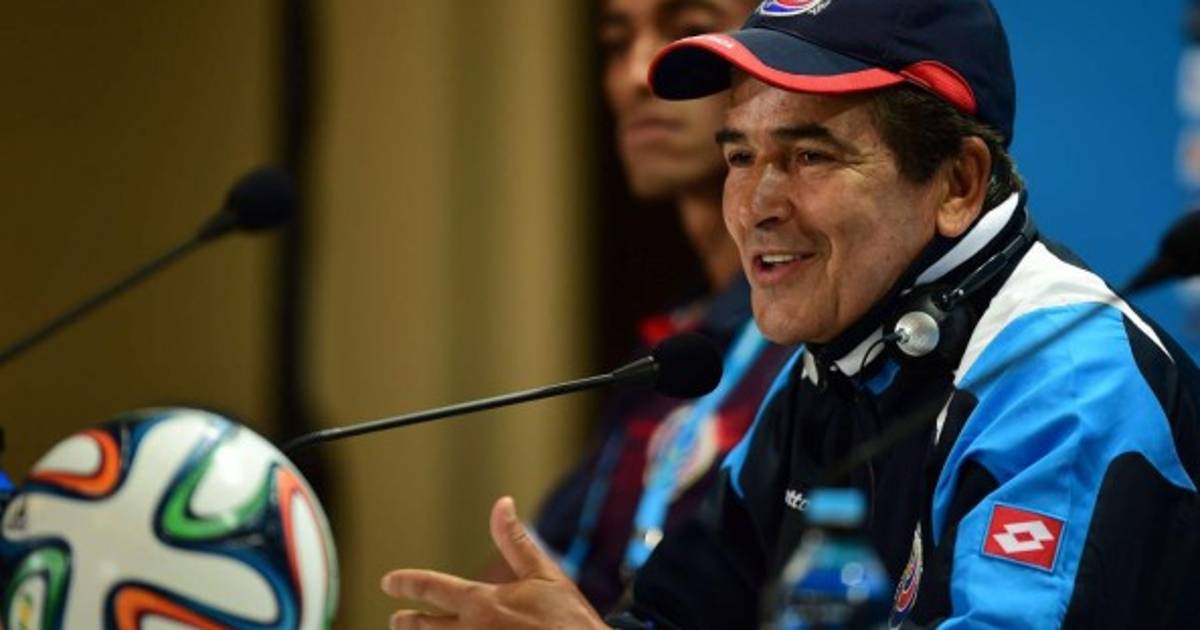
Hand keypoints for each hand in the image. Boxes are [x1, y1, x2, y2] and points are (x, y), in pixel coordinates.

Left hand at [381, 496, 608, 629]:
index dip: (407, 583)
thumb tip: (501, 505)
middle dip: (409, 623)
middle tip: (396, 620)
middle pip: (426, 628)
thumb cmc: (569, 620)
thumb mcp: (544, 575)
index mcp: (482, 604)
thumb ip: (515, 542)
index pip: (432, 588)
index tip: (389, 582)